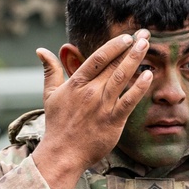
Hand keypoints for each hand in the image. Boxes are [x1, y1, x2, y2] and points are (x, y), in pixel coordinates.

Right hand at [32, 31, 153, 188]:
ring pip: (121, 77)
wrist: (62, 154)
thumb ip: (50, 70)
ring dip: (135, 59)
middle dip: (130, 47)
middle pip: (113, 64)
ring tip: (147, 45)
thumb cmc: (57, 125)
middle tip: (145, 34)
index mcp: (76, 83)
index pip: (98, 58)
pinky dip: (139, 87)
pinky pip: (129, 101)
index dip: (114, 45)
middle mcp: (90, 92)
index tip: (127, 36)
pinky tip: (148, 75)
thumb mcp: (50, 95)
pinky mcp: (113, 121)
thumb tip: (41, 50)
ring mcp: (102, 106)